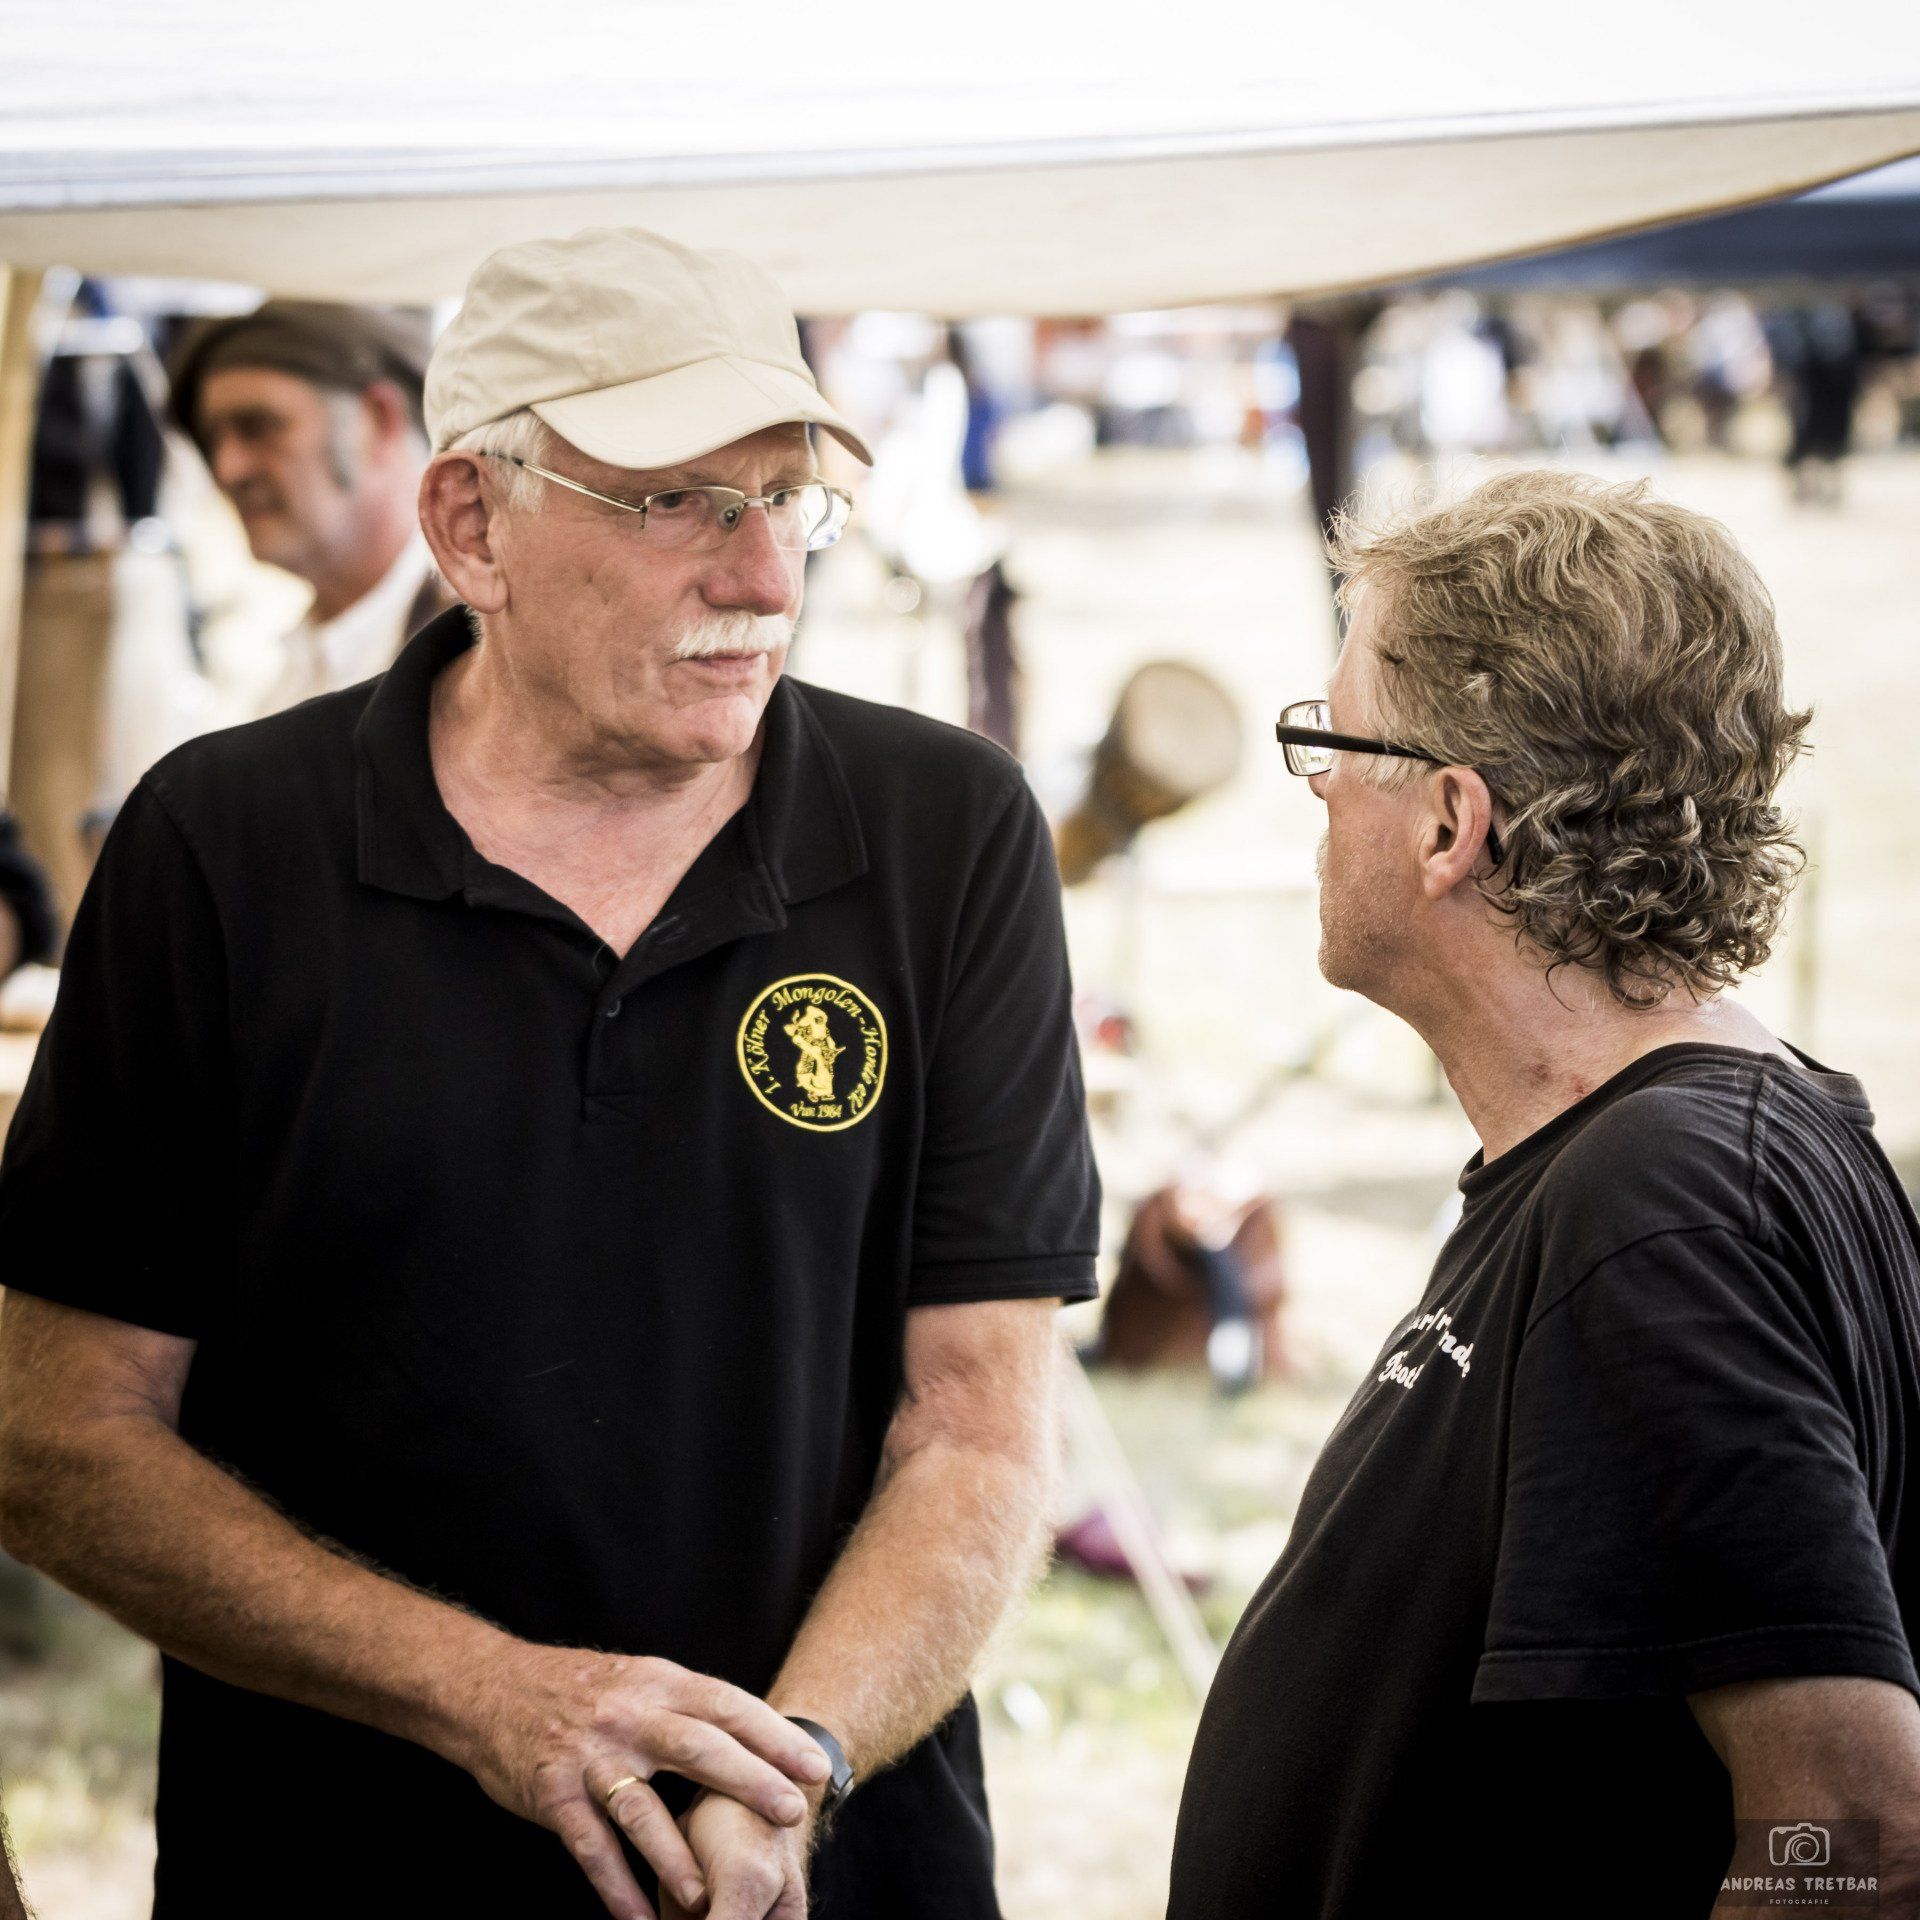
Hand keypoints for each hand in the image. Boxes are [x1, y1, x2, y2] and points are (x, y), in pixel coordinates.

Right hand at [451, 1641, 830, 1919]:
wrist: (491, 1688)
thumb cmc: (580, 1690)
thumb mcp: (638, 1679)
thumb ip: (687, 1707)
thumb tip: (756, 1738)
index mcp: (656, 1682)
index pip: (725, 1704)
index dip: (771, 1735)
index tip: (812, 1765)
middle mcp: (627, 1715)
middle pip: (697, 1747)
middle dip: (749, 1781)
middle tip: (791, 1813)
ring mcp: (588, 1757)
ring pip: (640, 1808)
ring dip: (676, 1857)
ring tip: (707, 1897)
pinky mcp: (552, 1795)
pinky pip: (590, 1847)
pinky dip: (616, 1887)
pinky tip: (639, 1919)